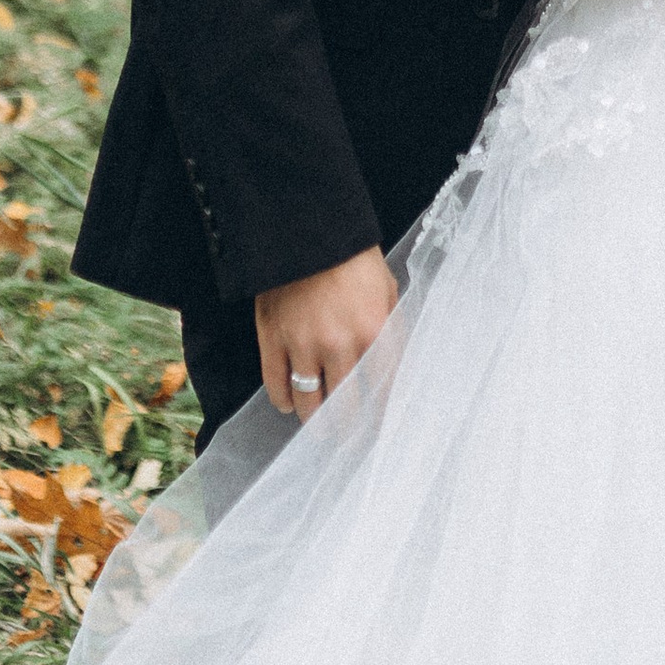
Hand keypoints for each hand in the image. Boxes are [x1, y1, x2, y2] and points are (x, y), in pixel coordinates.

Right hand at [254, 246, 396, 418]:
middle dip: (346, 427)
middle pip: (344, 407)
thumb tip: (393, 367)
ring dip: (314, 421)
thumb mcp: (387, 291)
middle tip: (346, 435)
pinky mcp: (272, 339)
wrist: (307, 229)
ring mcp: (303, 344)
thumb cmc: (353, 258)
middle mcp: (340, 345)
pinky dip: (283, 402)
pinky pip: (276, 387)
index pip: (383, 391)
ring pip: (309, 404)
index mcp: (374, 331)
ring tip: (319, 427)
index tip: (379, 430)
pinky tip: (290, 404)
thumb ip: (390, 330)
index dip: (381, 416)